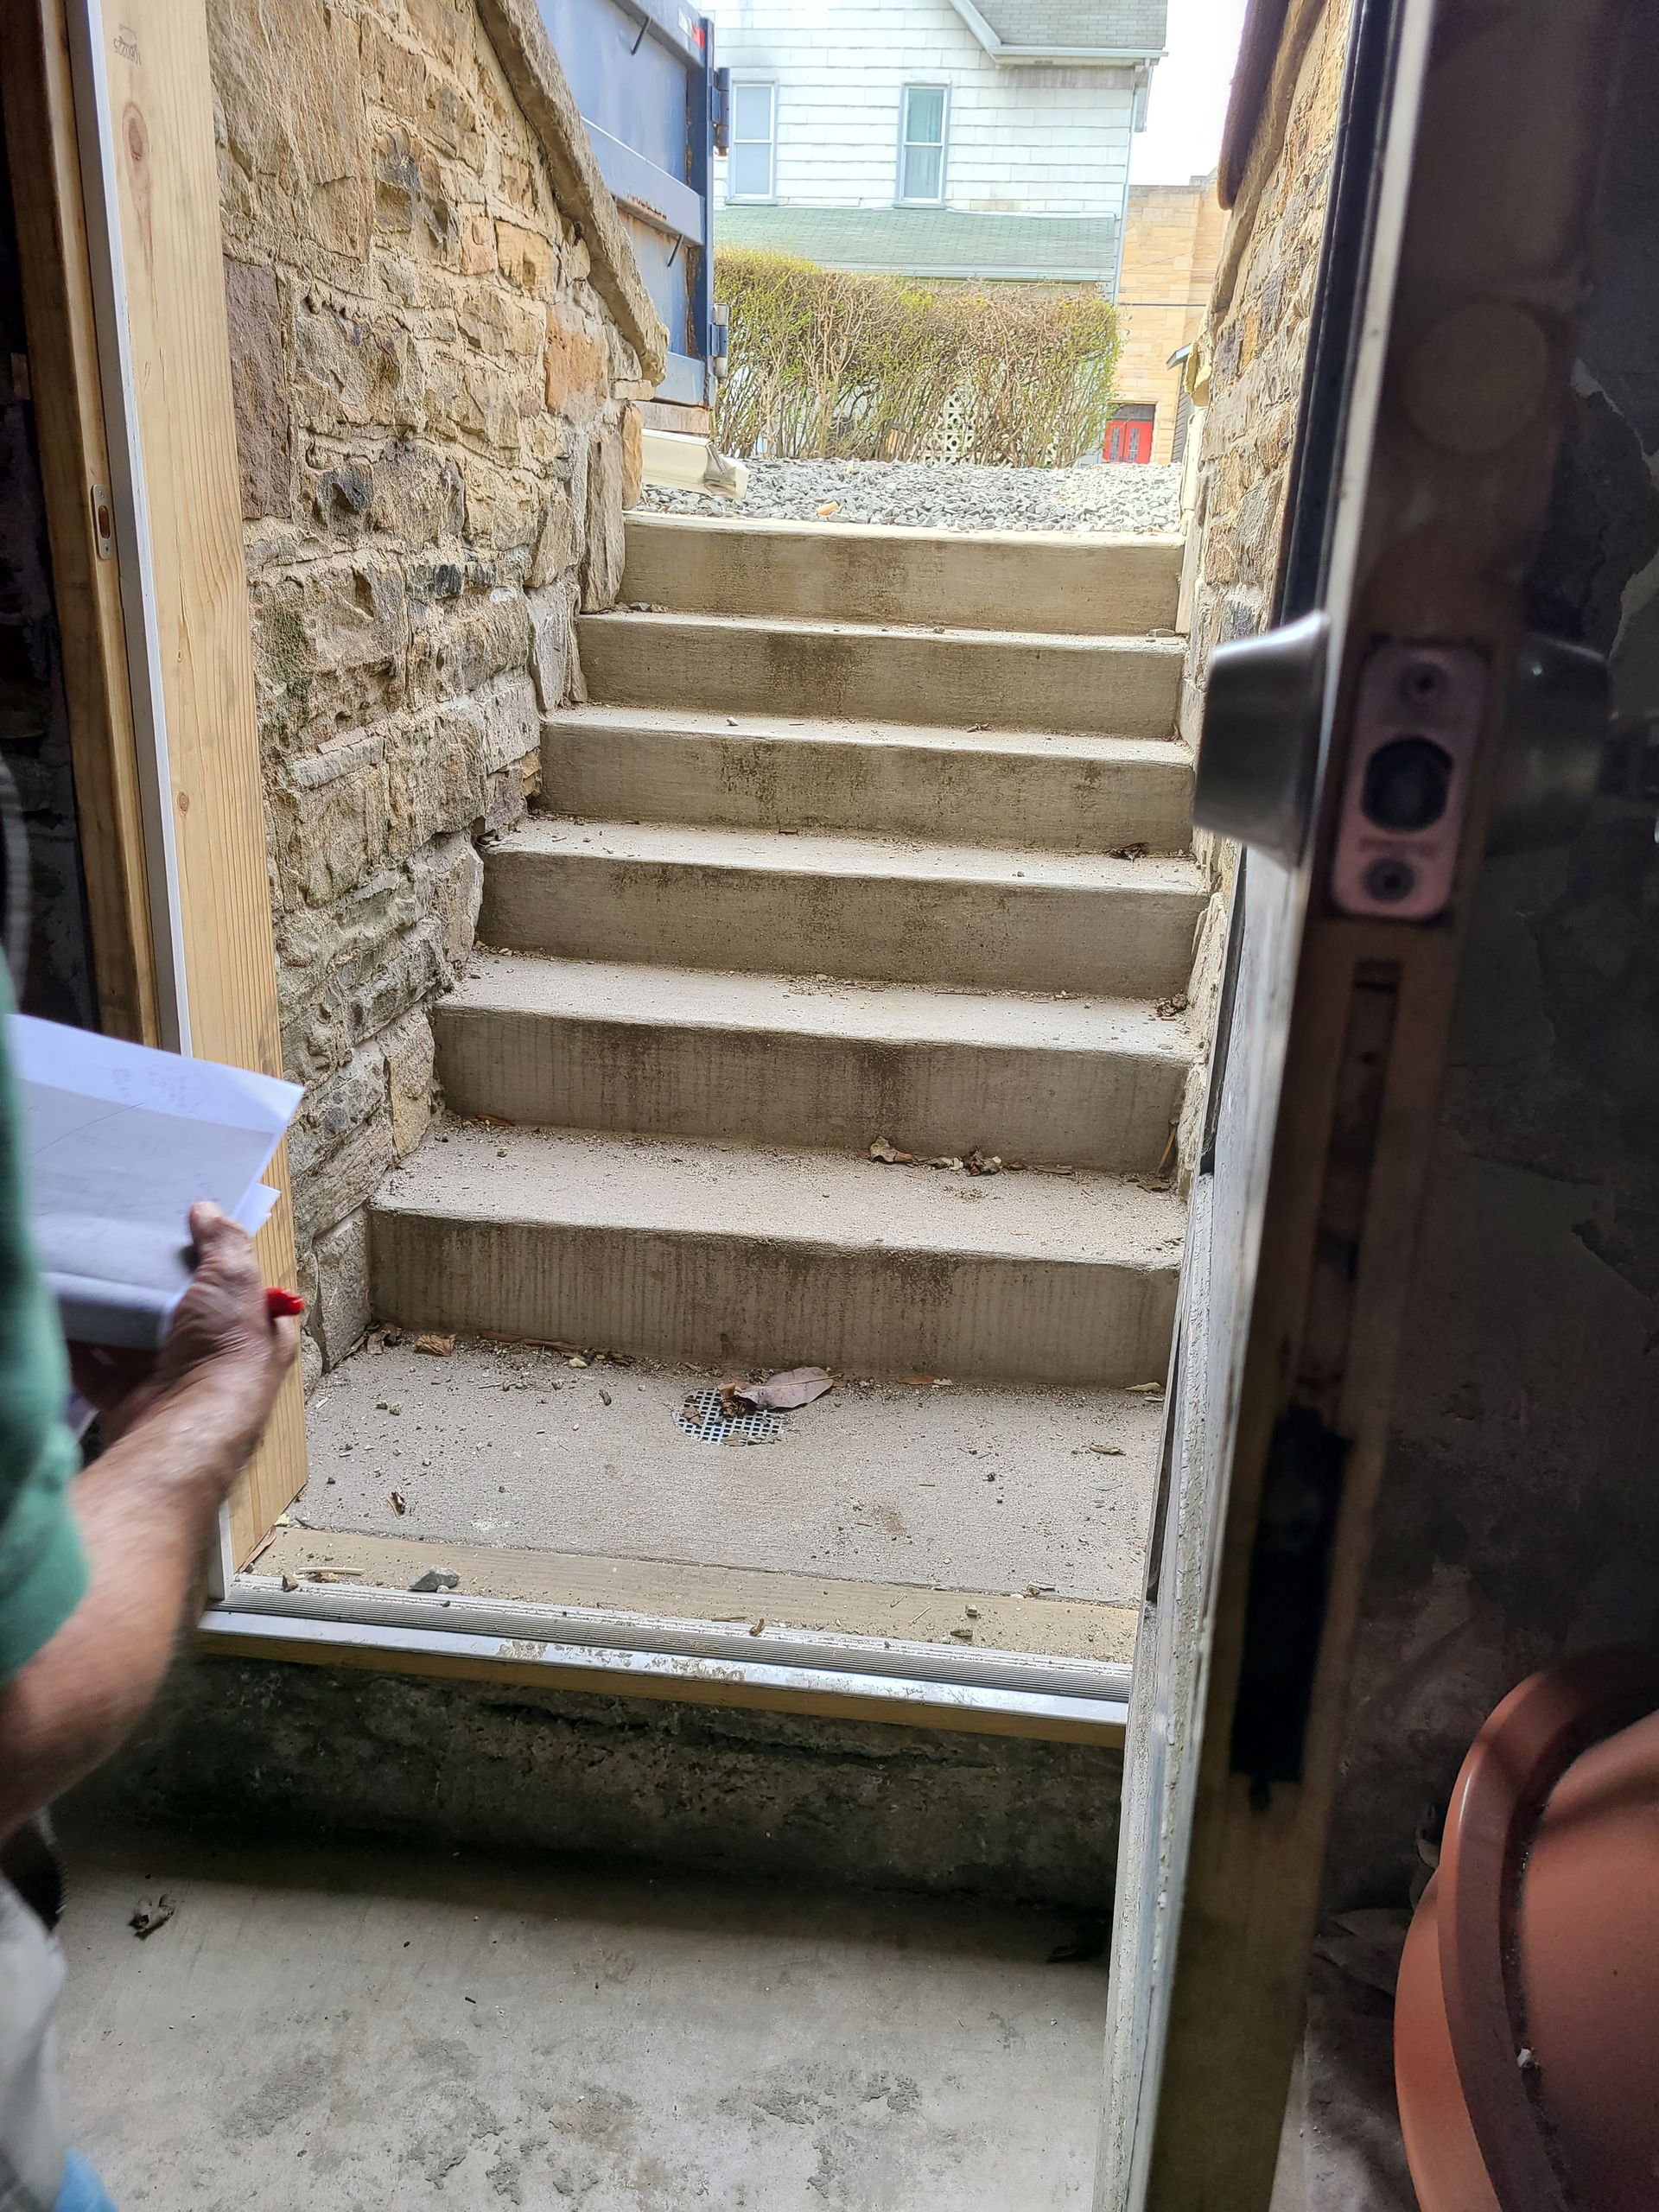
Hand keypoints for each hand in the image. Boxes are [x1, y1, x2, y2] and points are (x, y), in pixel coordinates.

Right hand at [73, 1204, 295, 1473]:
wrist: (183, 1426)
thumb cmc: (224, 1352)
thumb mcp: (235, 1280)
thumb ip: (224, 1243)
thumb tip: (208, 1210)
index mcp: (260, 1337)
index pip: (249, 1297)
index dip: (226, 1270)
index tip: (193, 1243)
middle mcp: (221, 1365)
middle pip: (189, 1320)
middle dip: (163, 1296)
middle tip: (135, 1260)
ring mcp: (175, 1387)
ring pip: (141, 1346)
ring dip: (118, 1322)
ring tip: (96, 1284)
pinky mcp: (134, 1405)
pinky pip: (102, 1373)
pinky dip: (85, 1351)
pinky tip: (69, 1323)